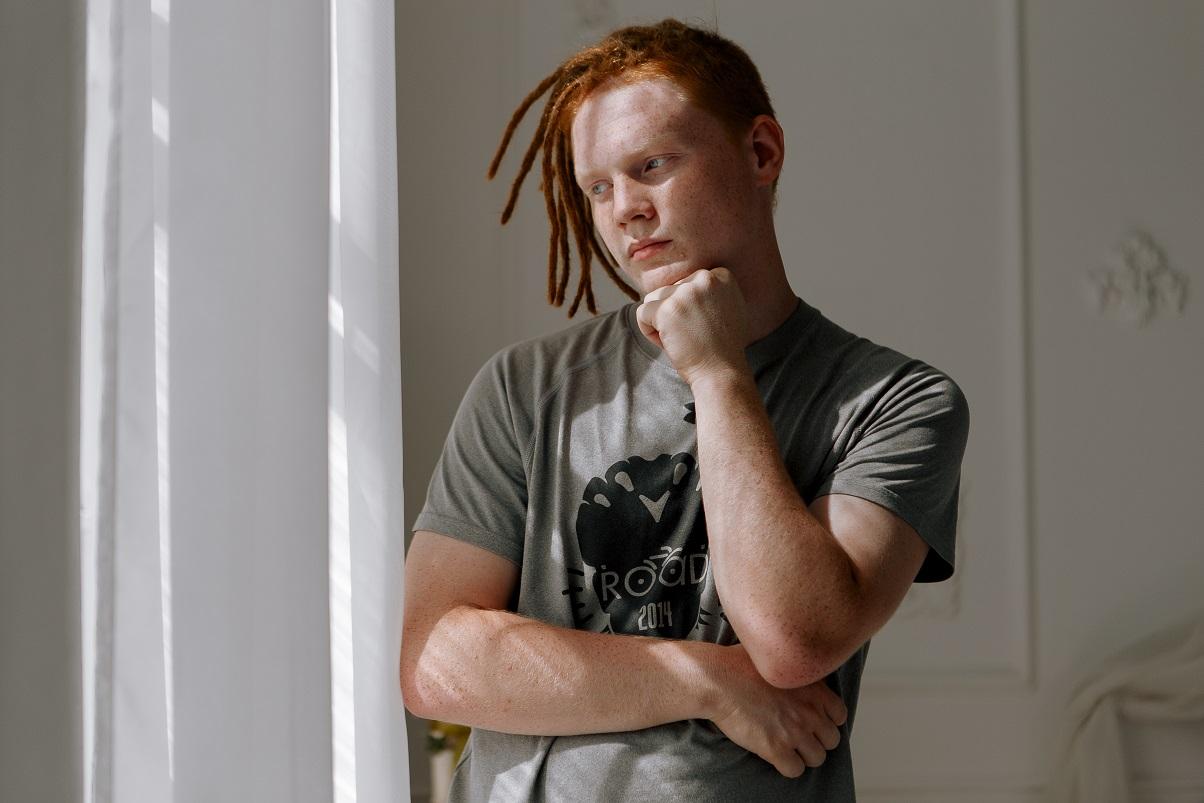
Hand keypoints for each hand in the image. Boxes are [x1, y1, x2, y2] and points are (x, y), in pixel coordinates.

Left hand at [634, 268, 750, 386]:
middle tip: (693, 335)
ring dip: (661, 322)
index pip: (686, 283)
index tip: (704, 325)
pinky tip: (670, 343)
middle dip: (674, 314)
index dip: (689, 308)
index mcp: (721, 276)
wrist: (722, 373)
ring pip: (654, 299)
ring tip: (682, 339)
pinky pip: (642, 313)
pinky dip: (649, 332)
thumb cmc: (721, 348)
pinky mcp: (667, 309)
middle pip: (670, 290)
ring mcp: (685, 293)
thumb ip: (709, 293)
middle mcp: (705, 278)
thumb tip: (682, 285)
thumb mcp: (727, 309)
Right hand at [708, 644, 847, 777]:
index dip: (826, 720)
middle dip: (816, 739)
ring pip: (817, 758)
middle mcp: (809, 711)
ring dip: (803, 755)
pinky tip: (775, 756)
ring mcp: (794, 731)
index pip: (840, 715)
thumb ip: (794, 670)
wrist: (719, 679)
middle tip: (798, 735)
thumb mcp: (777, 660)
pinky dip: (787, 766)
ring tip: (788, 747)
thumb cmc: (739, 664)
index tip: (813, 720)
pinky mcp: (776, 748)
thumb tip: (793, 670)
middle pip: (831, 740)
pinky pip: (795, 770)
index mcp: (814, 689)